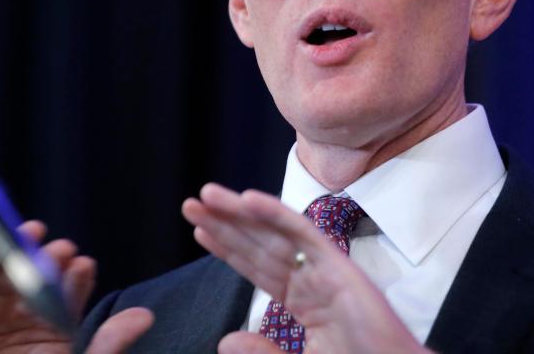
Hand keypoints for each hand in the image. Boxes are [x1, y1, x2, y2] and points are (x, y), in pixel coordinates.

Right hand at [0, 220, 152, 353]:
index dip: (76, 280)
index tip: (84, 264)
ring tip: (33, 235)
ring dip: (21, 253)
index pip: (71, 299)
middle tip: (61, 250)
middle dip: (50, 261)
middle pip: (40, 282)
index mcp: (57, 336)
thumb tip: (144, 316)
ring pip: (9, 278)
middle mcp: (28, 323)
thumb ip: (107, 346)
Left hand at [182, 185, 428, 353]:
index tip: (199, 229)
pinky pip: (304, 233)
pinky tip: (248, 199)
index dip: (228, 247)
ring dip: (240, 211)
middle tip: (192, 202)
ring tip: (207, 195)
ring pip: (275, 233)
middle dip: (226, 223)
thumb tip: (225, 341)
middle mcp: (312, 280)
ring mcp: (326, 270)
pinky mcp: (341, 266)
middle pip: (260, 244)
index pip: (257, 268)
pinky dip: (276, 213)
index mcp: (303, 302)